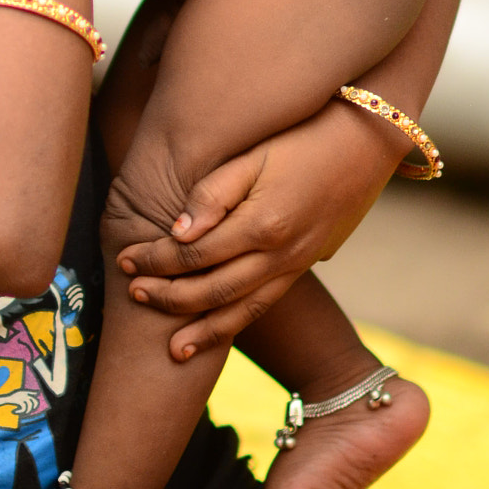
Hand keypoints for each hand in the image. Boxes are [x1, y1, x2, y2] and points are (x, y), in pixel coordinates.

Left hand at [116, 100, 399, 359]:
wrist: (362, 146)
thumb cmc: (300, 140)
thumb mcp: (253, 156)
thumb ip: (214, 194)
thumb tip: (178, 233)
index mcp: (261, 224)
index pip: (194, 254)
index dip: (156, 260)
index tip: (126, 258)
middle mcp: (279, 255)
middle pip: (213, 290)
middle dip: (168, 296)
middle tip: (132, 293)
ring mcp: (294, 266)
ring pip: (241, 311)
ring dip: (202, 329)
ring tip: (170, 348)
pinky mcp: (303, 268)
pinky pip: (264, 306)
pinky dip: (235, 325)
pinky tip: (214, 334)